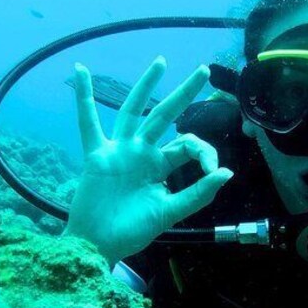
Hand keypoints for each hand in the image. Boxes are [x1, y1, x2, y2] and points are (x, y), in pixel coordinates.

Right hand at [64, 57, 233, 265]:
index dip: (206, 153)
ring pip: (134, 110)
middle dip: (185, 93)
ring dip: (146, 85)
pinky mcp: (97, 155)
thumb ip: (198, 193)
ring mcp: (120, 150)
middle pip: (166, 115)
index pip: (188, 145)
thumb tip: (228, 172)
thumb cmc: (132, 231)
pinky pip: (88, 123)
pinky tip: (80, 71)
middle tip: (203, 70)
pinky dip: (83, 97)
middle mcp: (142, 152)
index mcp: (161, 166)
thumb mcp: (170, 212)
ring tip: (161, 62)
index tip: (214, 171)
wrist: (100, 245)